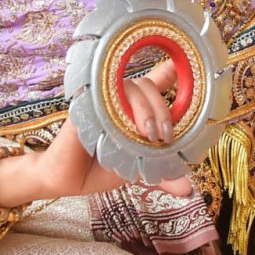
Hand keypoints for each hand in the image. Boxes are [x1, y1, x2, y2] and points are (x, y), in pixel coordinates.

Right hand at [6, 60, 191, 202]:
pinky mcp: (84, 107)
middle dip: (162, 109)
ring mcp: (99, 100)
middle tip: (164, 136)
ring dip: (144, 110)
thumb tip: (186, 189)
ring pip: (129, 88)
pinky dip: (116, 111)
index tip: (181, 65)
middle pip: (146, 85)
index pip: (153, 82)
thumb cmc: (100, 169)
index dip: (168, 71)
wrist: (67, 181)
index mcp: (133, 110)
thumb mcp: (138, 171)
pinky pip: (102, 98)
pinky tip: (120, 127)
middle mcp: (117, 100)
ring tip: (148, 135)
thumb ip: (162, 175)